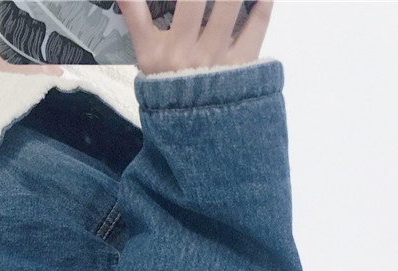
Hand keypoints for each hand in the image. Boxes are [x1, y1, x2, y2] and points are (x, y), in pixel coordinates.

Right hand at [117, 0, 273, 74]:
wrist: (195, 131)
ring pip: (230, 3)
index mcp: (155, 53)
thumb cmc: (169, 87)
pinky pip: (258, 21)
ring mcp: (215, 59)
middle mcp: (184, 55)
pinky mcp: (242, 64)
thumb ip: (135, 17)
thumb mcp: (145, 59)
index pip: (138, 9)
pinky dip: (262, 1)